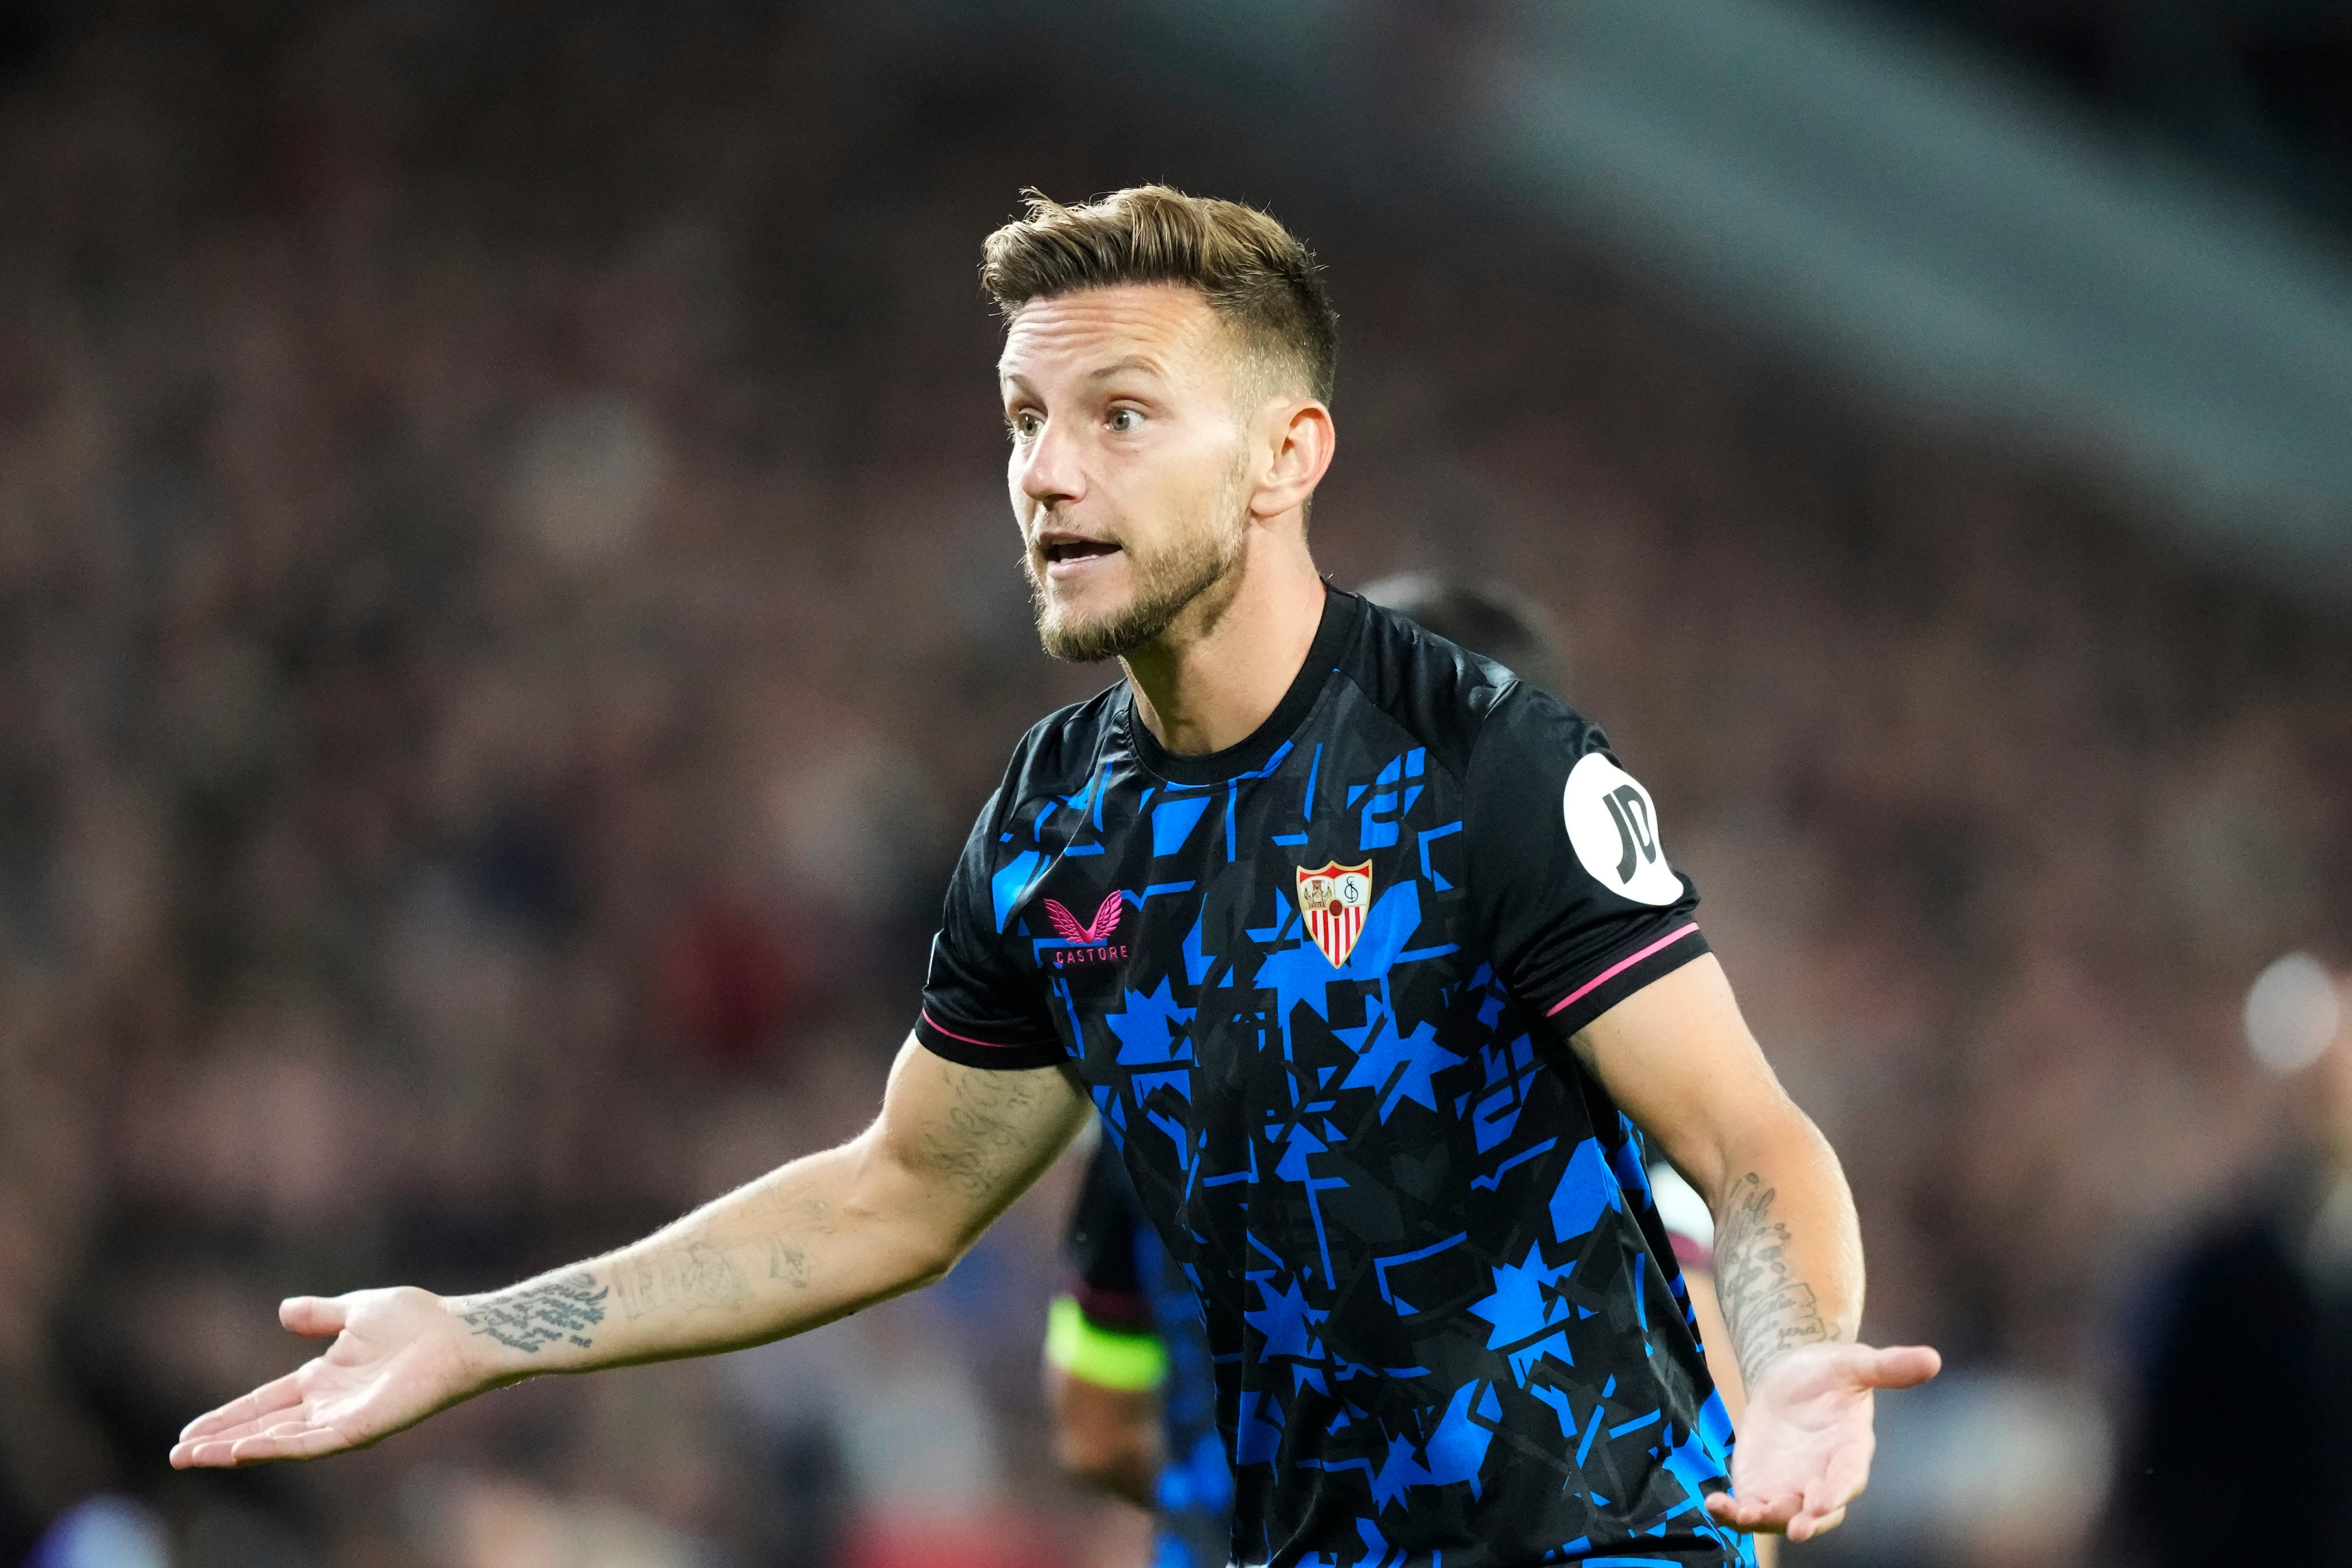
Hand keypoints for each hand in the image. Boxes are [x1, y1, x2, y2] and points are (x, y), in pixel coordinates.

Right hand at [170, 1288, 488, 1467]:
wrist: (459, 1332)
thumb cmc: (419, 1320)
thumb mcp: (357, 1310)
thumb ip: (321, 1315)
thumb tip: (282, 1311)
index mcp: (324, 1378)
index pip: (263, 1403)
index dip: (227, 1417)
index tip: (189, 1431)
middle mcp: (328, 1405)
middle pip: (262, 1428)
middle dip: (220, 1442)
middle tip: (176, 1456)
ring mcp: (343, 1419)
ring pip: (279, 1442)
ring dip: (237, 1449)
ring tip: (197, 1457)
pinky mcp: (361, 1429)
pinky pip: (312, 1443)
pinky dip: (278, 1447)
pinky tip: (245, 1449)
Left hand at [1702, 1341, 1940, 1540]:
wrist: (1790, 1377)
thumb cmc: (1829, 1373)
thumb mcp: (1854, 1363)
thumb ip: (1886, 1367)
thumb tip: (1932, 1359)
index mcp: (1850, 1452)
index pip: (1847, 1479)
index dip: (1836, 1493)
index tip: (1822, 1503)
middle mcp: (1823, 1478)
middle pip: (1819, 1511)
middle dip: (1808, 1521)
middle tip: (1796, 1530)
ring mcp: (1792, 1486)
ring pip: (1781, 1515)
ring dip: (1765, 1519)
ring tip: (1743, 1513)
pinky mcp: (1762, 1485)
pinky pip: (1749, 1507)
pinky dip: (1733, 1512)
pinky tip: (1714, 1504)